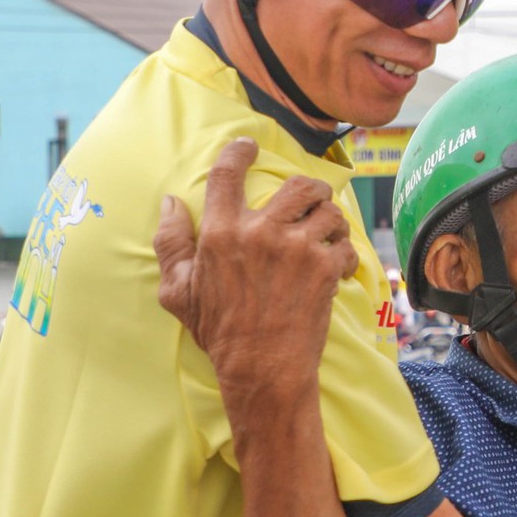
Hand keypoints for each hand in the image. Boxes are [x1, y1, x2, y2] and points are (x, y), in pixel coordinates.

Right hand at [154, 137, 358, 401]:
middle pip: (299, 185)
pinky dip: (345, 254)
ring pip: (329, 210)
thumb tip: (171, 202)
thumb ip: (170, 243)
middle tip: (310, 202)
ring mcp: (297, 249)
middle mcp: (261, 233)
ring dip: (331, 220)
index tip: (248, 147)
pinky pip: (346, 245)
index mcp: (221, 233)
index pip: (228, 174)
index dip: (239, 153)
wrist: (262, 369)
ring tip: (326, 234)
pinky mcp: (326, 269)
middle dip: (310, 189)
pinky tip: (336, 266)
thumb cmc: (219, 331)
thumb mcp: (177, 291)